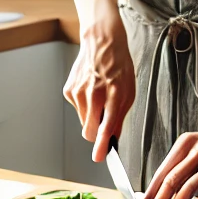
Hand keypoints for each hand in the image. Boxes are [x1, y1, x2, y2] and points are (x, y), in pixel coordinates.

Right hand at [64, 5, 135, 162]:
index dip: (102, 144)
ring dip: (92, 117)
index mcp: (113, 94)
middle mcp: (94, 94)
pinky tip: (91, 91)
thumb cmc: (118, 65)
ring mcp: (78, 92)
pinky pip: (77, 110)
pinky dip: (85, 107)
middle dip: (97, 135)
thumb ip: (120, 116)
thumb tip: (113, 137)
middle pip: (90, 130)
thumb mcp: (128, 91)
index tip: (99, 157)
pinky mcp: (69, 90)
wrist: (102, 42)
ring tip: (100, 98)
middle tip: (105, 124)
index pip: (106, 125)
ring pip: (84, 121)